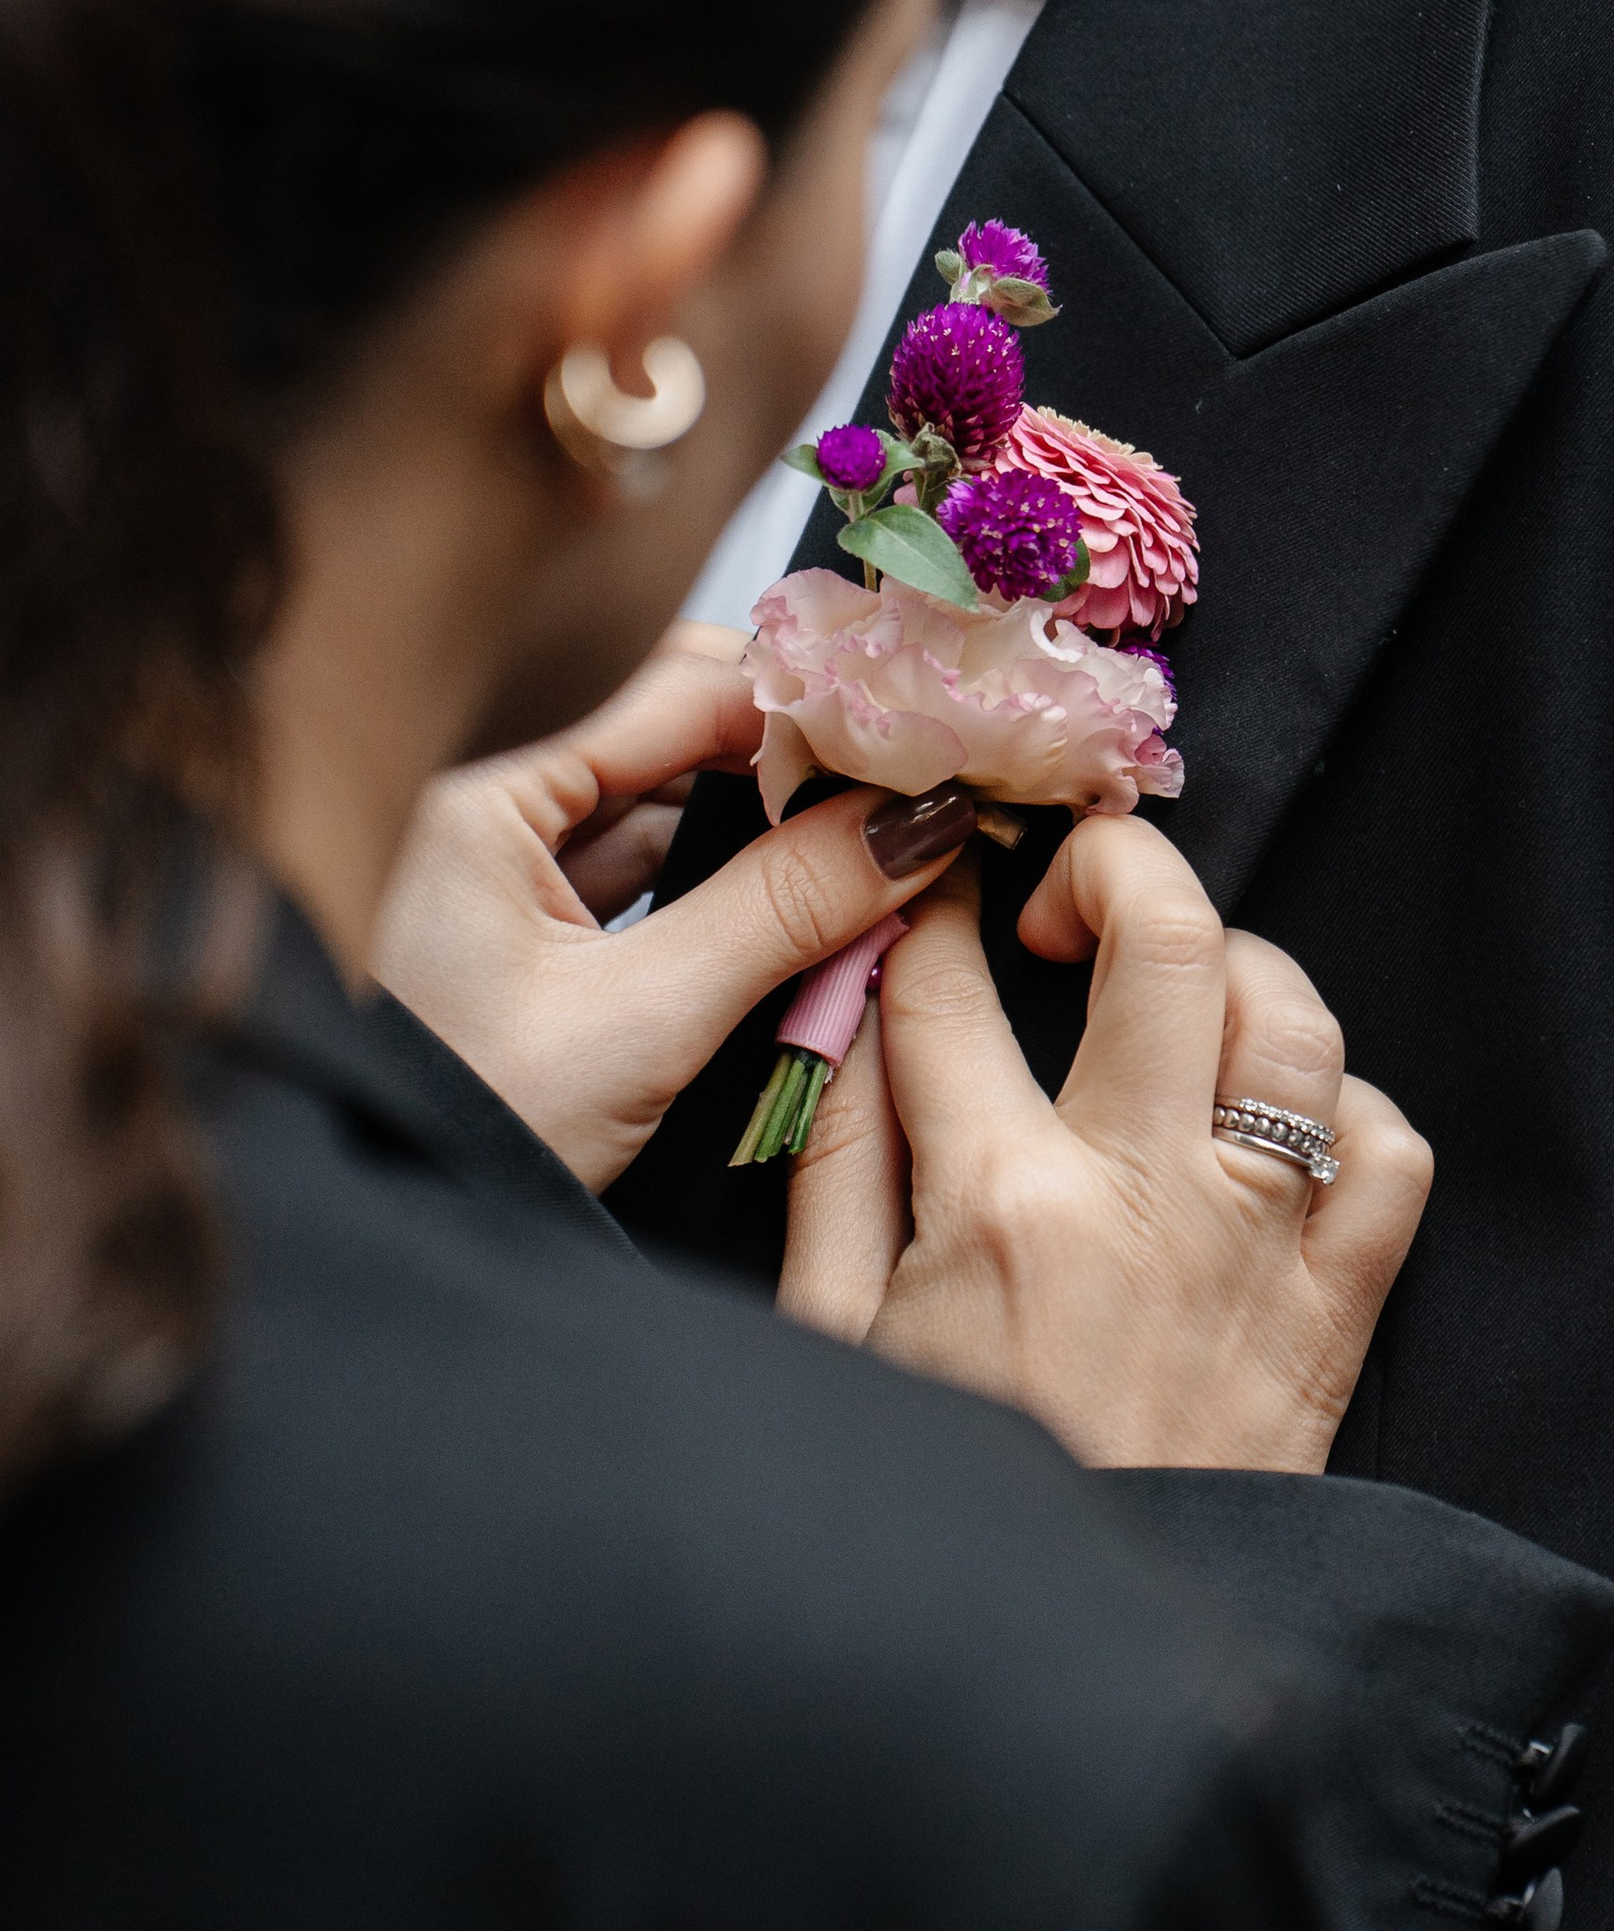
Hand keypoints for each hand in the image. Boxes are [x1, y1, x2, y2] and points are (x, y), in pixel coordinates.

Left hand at [374, 626, 971, 1190]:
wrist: (382, 1240)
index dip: (801, 701)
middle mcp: (486, 819)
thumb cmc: (468, 1127)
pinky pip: (641, 892)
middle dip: (791, 769)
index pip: (674, 690)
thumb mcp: (643, 1020)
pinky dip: (721, 899)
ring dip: (764, 840)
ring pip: (663, 822)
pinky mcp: (525, 953)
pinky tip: (798, 913)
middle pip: (671, 746)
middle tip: (909, 786)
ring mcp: (503, 886)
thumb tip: (915, 827)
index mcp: (486, 800)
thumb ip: (782, 913)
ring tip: (873, 851)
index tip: (909, 723)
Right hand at [779, 816, 1432, 1470]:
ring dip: (1236, 971)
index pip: (947, 983)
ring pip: (1295, 1020)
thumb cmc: (946, 1501)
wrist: (1075, 1667)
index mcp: (997, 1203)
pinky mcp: (1336, 1313)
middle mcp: (1145, 1197)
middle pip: (1169, 937)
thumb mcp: (834, 1338)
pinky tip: (1273, 1130)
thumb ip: (837, 1163)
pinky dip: (1344, 1112)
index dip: (923, 907)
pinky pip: (1388, 1151)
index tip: (921, 887)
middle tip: (1061, 895)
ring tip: (1176, 996)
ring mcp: (1257, 1248)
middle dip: (1112, 860)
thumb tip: (842, 1017)